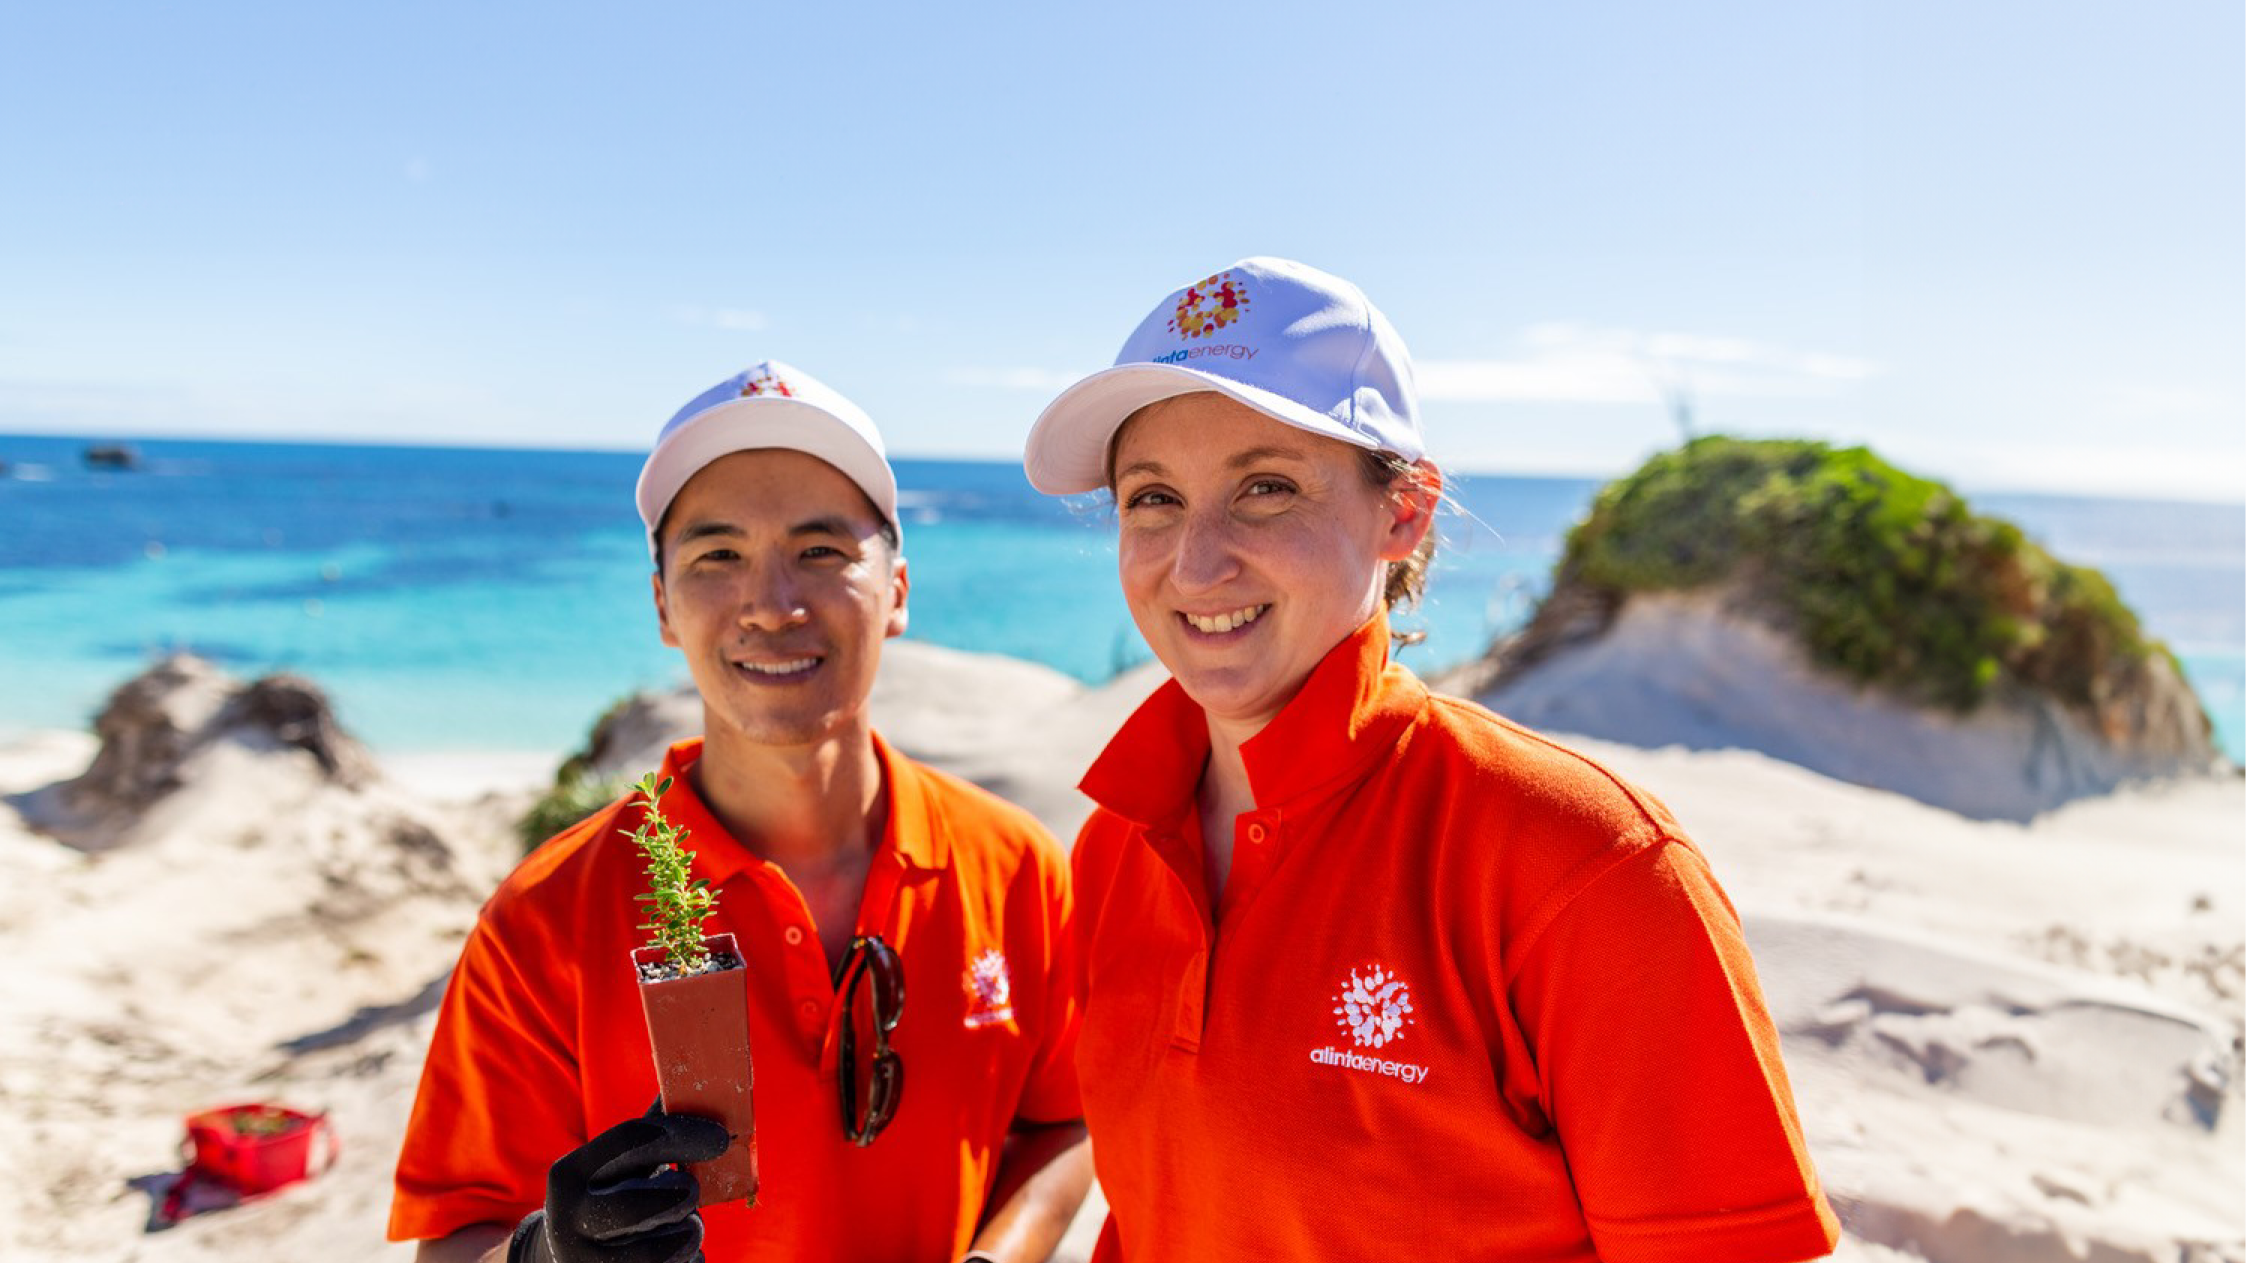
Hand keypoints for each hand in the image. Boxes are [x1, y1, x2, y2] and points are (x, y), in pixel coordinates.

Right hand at [506, 1110, 731, 1262]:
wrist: (564, 1255)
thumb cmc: (608, 1195)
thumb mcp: (617, 1162)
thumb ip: (652, 1129)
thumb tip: (698, 1080)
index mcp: (572, 1172)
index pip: (632, 1139)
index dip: (684, 1134)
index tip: (721, 1139)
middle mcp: (570, 1218)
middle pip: (645, 1202)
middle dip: (683, 1194)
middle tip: (690, 1191)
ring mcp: (584, 1261)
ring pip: (663, 1248)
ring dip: (689, 1232)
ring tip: (686, 1225)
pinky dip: (688, 1260)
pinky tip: (677, 1252)